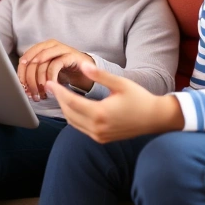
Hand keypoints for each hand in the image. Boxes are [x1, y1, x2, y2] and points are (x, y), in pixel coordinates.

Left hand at [17, 39, 93, 100]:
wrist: (85, 72)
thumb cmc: (63, 72)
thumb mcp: (46, 72)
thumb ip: (34, 74)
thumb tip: (22, 86)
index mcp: (41, 47)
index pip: (25, 58)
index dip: (21, 74)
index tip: (21, 87)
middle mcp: (50, 45)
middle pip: (33, 60)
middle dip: (30, 79)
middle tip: (32, 93)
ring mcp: (61, 49)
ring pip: (43, 62)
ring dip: (40, 80)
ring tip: (42, 92)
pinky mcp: (70, 55)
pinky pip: (56, 64)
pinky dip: (51, 77)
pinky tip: (52, 86)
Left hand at [46, 63, 183, 143]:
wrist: (154, 118)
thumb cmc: (139, 98)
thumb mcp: (120, 83)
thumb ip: (100, 76)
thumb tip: (83, 65)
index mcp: (100, 113)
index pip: (71, 102)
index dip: (59, 92)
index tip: (50, 83)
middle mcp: (97, 128)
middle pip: (69, 113)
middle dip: (59, 99)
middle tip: (52, 86)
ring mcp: (99, 136)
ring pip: (73, 122)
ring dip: (65, 109)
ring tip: (60, 94)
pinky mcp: (101, 139)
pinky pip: (81, 128)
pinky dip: (74, 117)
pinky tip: (73, 106)